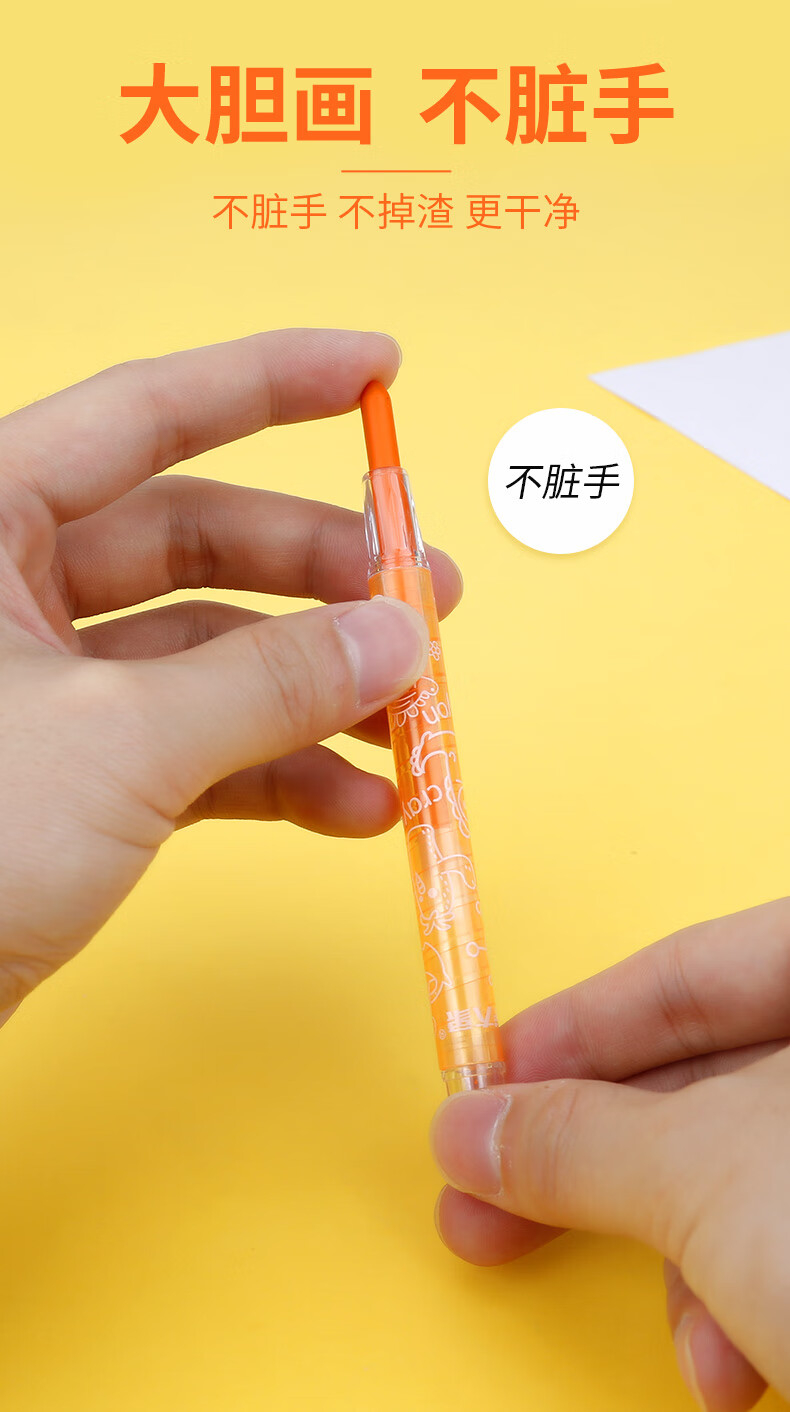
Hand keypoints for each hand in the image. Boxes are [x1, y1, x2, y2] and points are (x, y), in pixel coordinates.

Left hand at [0, 327, 461, 1017]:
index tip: (375, 370)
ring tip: (416, 725)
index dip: (268, 382)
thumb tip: (400, 636)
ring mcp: (38, 693)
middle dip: (321, 576)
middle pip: (195, 543)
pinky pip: (193, 751)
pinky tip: (358, 807)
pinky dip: (277, 776)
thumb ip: (270, 680)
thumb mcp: (119, 742)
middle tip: (429, 600)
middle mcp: (6, 595)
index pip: (141, 414)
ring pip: (206, 659)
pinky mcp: (65, 784)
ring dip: (318, 693)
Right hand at [431, 898, 789, 1410]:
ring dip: (685, 1257)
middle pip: (712, 1075)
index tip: (493, 1082)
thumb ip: (581, 1140)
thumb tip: (472, 1130)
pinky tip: (729, 1361)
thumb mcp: (707, 1175)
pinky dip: (753, 1293)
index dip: (577, 1026)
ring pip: (754, 1170)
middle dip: (606, 1162)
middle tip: (504, 1203)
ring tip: (669, 1333)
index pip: (688, 967)